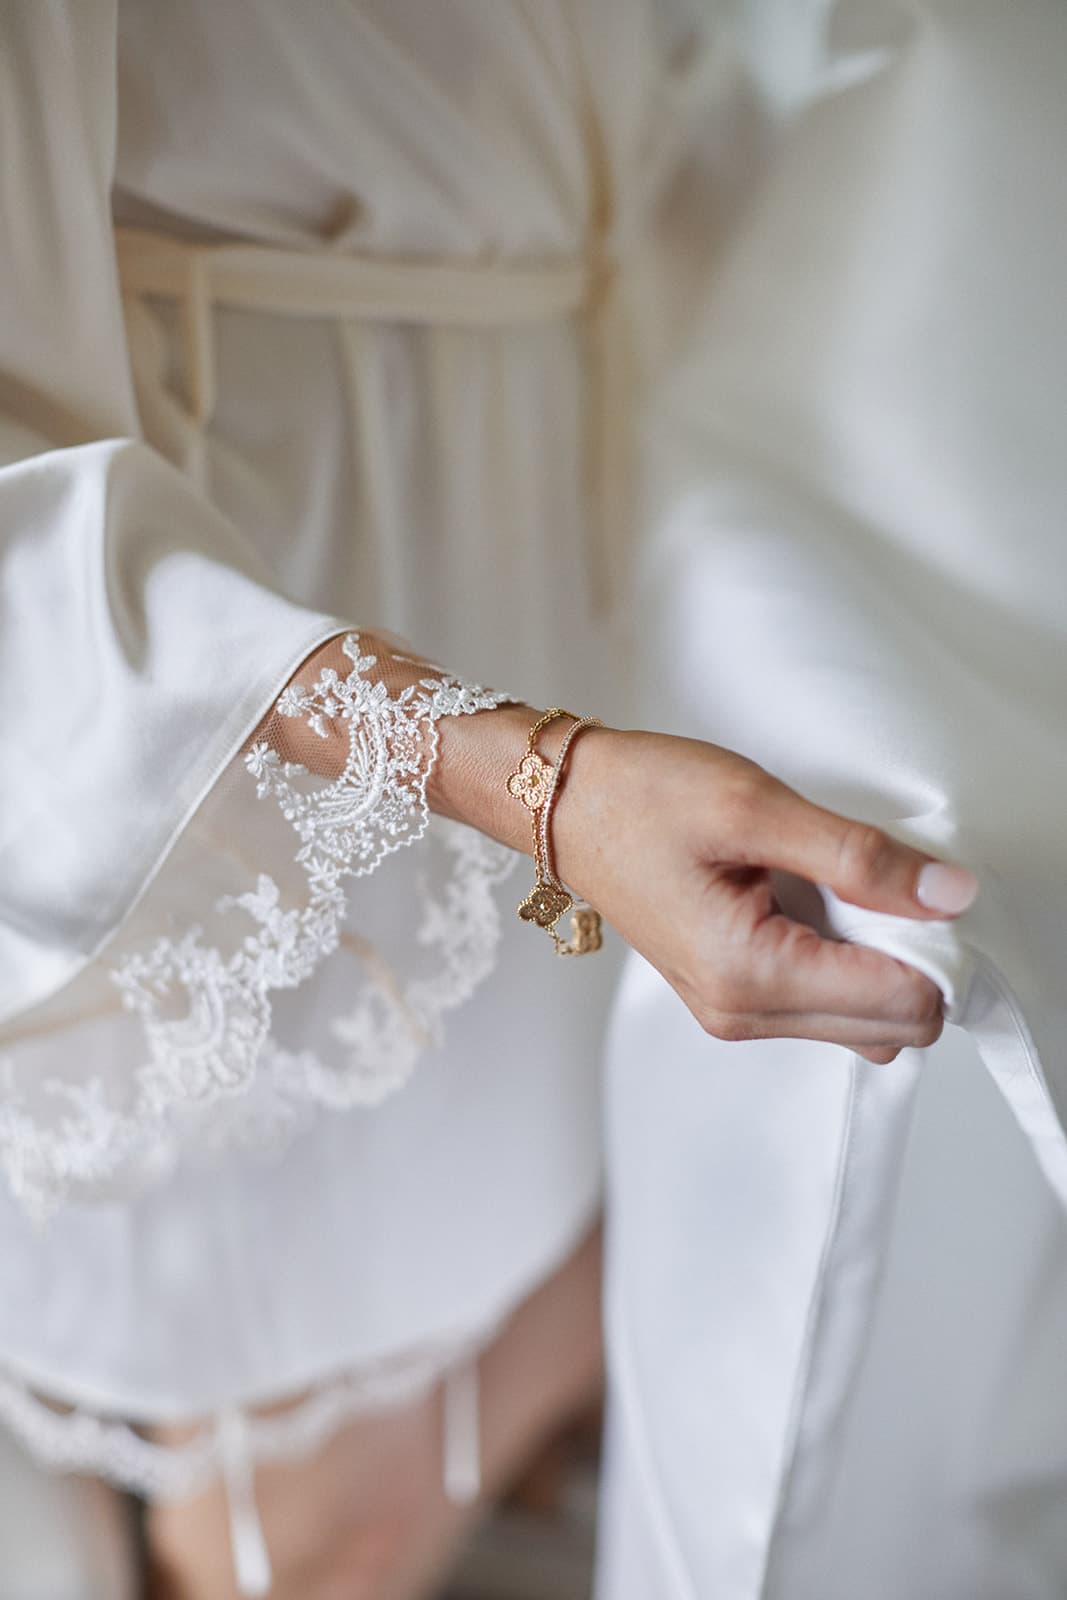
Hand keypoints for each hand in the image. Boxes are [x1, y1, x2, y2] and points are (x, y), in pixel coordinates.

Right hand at [433, 711, 977, 1063]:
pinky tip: (815, 902)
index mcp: (750, 974)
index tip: (911, 882)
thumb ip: (861, 858)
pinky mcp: (731, 1000)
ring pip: (864, 1025)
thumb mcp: (757, 808)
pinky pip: (824, 1008)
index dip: (934, 945)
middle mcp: (743, 1014)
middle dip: (912, 960)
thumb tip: (951, 894)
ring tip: (838, 885)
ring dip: (879, 963)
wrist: (564, 803)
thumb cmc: (642, 797)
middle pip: (893, 1030)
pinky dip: (844, 962)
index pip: (904, 1006)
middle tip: (878, 879)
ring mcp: (734, 1014)